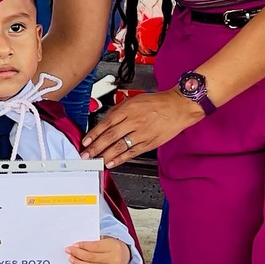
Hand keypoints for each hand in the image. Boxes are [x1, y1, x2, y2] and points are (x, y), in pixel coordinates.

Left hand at [67, 237, 131, 263]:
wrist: (126, 256)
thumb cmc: (113, 248)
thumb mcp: (106, 240)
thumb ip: (94, 243)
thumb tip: (78, 247)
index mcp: (113, 246)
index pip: (94, 246)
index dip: (82, 246)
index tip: (74, 246)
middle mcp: (114, 259)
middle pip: (91, 257)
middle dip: (78, 254)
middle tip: (69, 251)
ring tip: (72, 259)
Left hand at [81, 89, 204, 163]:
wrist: (178, 107)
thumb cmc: (157, 103)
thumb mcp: (134, 100)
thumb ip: (118, 110)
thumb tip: (104, 121)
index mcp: (128, 109)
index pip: (106, 123)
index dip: (94, 134)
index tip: (86, 142)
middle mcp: (134, 122)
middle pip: (111, 136)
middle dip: (96, 147)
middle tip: (86, 155)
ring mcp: (142, 133)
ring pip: (120, 146)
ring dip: (105, 155)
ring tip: (96, 161)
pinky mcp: (149, 143)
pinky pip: (132, 152)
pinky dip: (120, 159)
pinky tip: (112, 163)